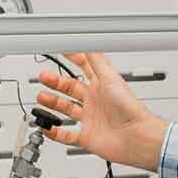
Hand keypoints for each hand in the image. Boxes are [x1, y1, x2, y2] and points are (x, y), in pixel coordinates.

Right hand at [35, 52, 167, 172]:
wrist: (136, 137)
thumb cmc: (129, 108)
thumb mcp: (109, 78)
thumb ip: (96, 60)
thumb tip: (87, 41)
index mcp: (101, 85)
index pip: (84, 67)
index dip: (72, 58)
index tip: (60, 50)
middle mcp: (95, 101)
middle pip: (70, 88)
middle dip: (56, 82)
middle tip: (43, 76)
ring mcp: (90, 119)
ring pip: (66, 109)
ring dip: (52, 104)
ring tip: (41, 98)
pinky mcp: (87, 137)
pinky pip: (67, 135)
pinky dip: (55, 132)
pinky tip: (46, 127)